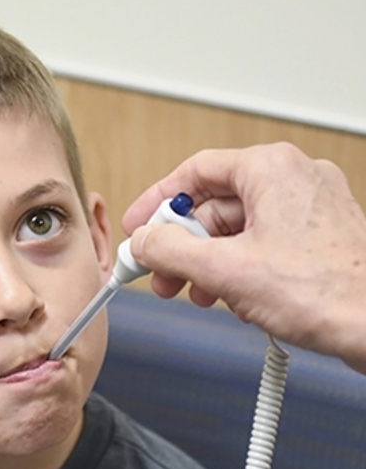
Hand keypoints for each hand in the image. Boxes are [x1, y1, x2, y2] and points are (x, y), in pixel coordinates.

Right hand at [122, 142, 365, 372]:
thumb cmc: (329, 293)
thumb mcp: (226, 270)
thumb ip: (170, 251)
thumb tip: (143, 242)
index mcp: (271, 169)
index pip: (195, 172)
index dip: (158, 202)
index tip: (138, 226)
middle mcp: (293, 181)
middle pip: (214, 205)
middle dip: (182, 244)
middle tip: (160, 272)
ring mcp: (308, 210)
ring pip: (237, 229)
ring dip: (206, 262)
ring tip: (195, 292)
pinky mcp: (316, 240)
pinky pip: (260, 245)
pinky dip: (236, 269)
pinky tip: (232, 298)